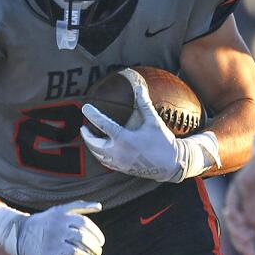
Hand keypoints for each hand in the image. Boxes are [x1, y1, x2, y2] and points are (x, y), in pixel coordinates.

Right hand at [0, 200, 104, 254]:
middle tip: (97, 253)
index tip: (100, 242)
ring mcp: (53, 245)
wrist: (19, 233)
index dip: (97, 235)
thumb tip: (100, 206)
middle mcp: (58, 230)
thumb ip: (80, 206)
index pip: (87, 226)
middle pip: (84, 240)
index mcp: (63, 217)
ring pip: (77, 254)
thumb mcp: (60, 210)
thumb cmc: (45, 222)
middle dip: (95, 249)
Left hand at [80, 69, 216, 181]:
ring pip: (97, 155)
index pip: (103, 124)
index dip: (92, 115)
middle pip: (94, 143)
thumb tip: (140, 85)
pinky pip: (105, 162)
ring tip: (90, 137)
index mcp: (124, 139)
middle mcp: (118, 152)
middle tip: (83, 127)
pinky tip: (100, 149)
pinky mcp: (121, 169)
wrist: (171, 165)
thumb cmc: (163, 141)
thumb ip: (144, 103)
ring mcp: (119, 162)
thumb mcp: (154, 121)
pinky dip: (99, 155)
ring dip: (91, 146)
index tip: (85, 108)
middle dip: (87, 135)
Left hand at [223, 153, 254, 254]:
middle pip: (238, 234)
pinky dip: (231, 212)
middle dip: (242, 245)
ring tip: (245, 239)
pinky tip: (235, 217)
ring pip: (232, 222)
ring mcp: (239, 202)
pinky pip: (230, 203)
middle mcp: (245, 213)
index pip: (249, 240)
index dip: (250, 251)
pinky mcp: (236, 190)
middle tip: (248, 252)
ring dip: (236, 231)